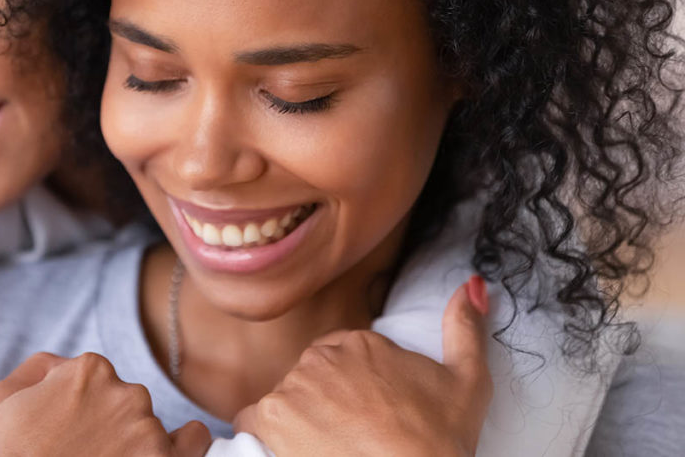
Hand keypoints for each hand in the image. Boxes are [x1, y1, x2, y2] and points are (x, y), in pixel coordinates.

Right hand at [0, 351, 210, 456]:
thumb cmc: (3, 456)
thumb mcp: (0, 400)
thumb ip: (40, 370)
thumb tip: (62, 367)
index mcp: (90, 369)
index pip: (95, 378)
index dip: (76, 406)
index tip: (65, 430)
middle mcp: (127, 393)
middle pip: (123, 402)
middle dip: (105, 424)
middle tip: (80, 450)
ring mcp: (149, 432)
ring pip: (149, 426)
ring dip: (132, 442)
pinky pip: (194, 443)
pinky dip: (182, 448)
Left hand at [234, 276, 491, 456]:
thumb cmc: (440, 442)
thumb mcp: (468, 381)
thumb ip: (465, 328)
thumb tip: (472, 285)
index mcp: (360, 343)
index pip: (339, 357)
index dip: (352, 389)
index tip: (367, 414)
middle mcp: (321, 359)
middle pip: (311, 378)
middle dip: (325, 403)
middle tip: (351, 436)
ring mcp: (292, 388)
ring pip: (286, 401)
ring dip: (299, 421)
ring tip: (328, 449)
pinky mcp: (269, 419)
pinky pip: (253, 422)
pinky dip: (266, 438)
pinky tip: (293, 452)